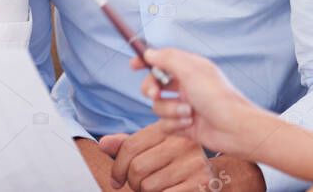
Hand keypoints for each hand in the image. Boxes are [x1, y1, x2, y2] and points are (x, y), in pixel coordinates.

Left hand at [100, 121, 214, 190]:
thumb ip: (127, 145)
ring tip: (155, 187)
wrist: (210, 174)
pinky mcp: (201, 182)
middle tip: (139, 185)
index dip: (117, 167)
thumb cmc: (174, 160)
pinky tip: (167, 191)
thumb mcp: (152, 146)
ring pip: (149, 186)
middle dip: (132, 182)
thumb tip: (103, 144)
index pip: (130, 146)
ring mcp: (194, 162)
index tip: (116, 180)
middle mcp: (182, 141)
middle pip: (137, 168)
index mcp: (167, 128)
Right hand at [132, 48, 261, 157]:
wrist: (235, 129)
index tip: (133, 65)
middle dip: (151, 89)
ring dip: (170, 110)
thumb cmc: (218, 97)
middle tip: (155, 94)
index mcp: (190, 69)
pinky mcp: (184, 125)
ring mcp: (184, 106)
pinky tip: (189, 125)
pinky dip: (174, 125)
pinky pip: (164, 125)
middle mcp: (186, 86)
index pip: (162, 60)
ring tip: (188, 113)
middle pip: (154, 84)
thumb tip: (149, 53)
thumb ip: (167, 59)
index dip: (146, 61)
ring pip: (158, 106)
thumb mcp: (191, 71)